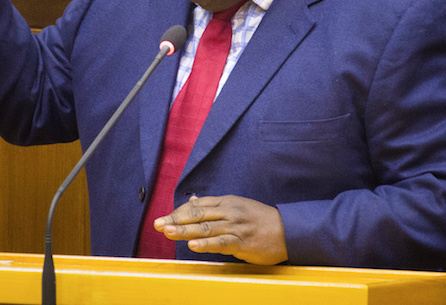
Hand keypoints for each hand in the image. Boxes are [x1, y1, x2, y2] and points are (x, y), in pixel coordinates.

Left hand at [154, 194, 288, 264]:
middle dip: (175, 219)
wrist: (288, 230)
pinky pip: (220, 242)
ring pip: (205, 228)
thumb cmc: (262, 220)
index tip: (164, 217)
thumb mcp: (238, 206)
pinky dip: (205, 244)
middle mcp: (229, 211)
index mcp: (227, 202)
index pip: (197, 206)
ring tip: (167, 232)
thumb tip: (193, 201)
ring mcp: (235, 226)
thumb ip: (215, 206)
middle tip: (157, 224)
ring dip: (184, 230)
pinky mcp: (242, 241)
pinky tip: (192, 245)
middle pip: (197, 215)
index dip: (179, 212)